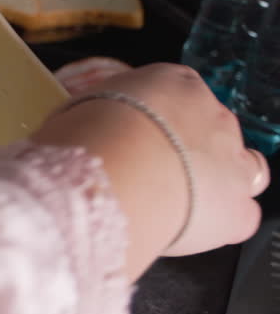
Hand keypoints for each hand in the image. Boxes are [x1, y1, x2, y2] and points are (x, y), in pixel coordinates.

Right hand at [33, 63, 268, 279]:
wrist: (109, 174)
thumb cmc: (86, 140)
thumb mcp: (72, 113)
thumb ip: (85, 119)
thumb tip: (70, 129)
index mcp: (173, 83)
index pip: (177, 95)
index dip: (157, 121)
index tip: (135, 137)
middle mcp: (210, 114)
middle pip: (209, 130)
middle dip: (185, 152)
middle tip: (149, 175)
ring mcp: (230, 160)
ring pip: (243, 169)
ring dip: (217, 183)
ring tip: (178, 202)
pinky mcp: (235, 208)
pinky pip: (241, 217)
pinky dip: (222, 223)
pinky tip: (190, 230)